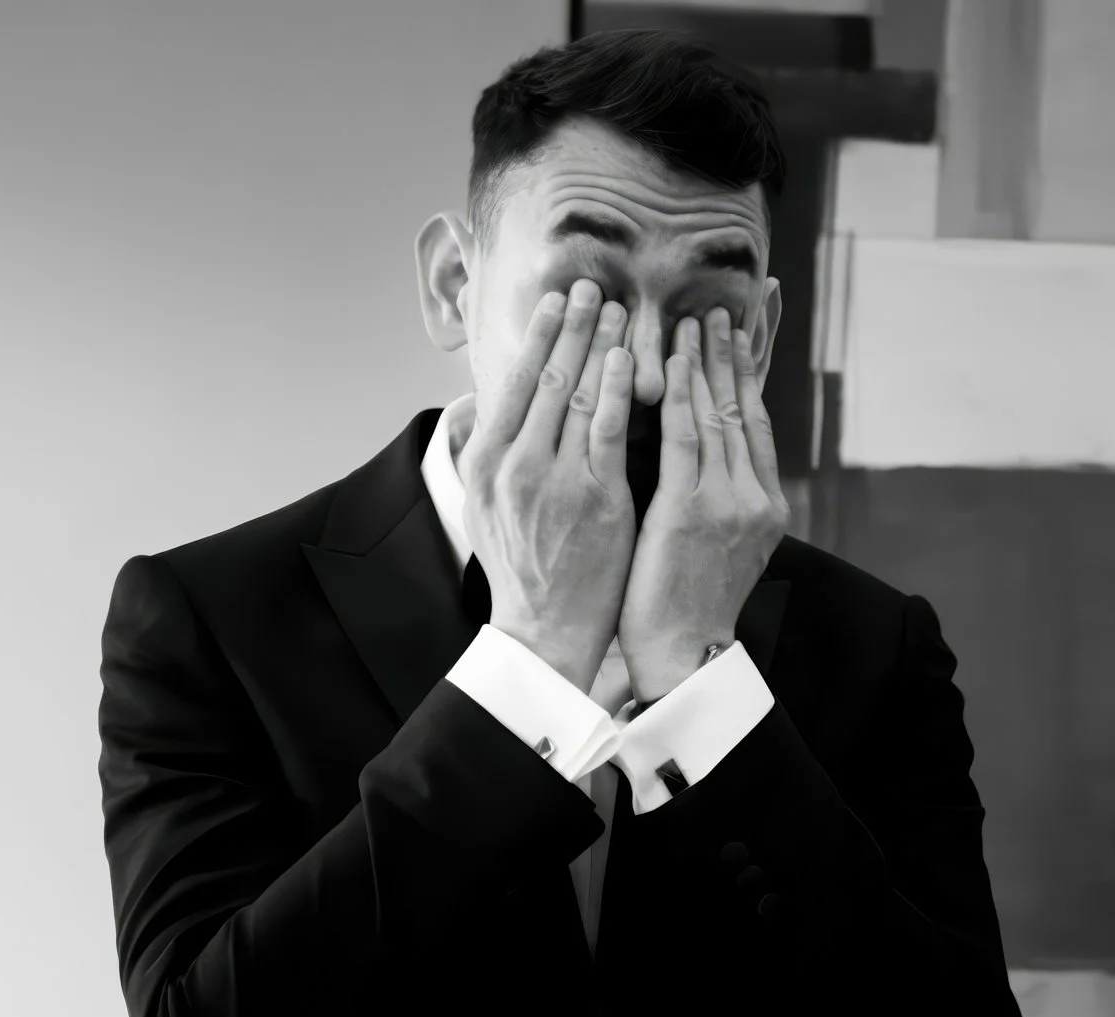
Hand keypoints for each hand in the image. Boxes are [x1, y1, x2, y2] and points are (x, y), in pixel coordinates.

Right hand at [461, 281, 635, 691]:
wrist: (545, 631)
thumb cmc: (524, 572)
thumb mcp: (487, 510)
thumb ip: (492, 455)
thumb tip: (493, 407)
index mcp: (485, 464)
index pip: (511, 382)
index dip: (537, 336)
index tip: (555, 303)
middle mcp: (513, 465)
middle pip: (544, 376)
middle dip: (570, 325)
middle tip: (591, 286)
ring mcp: (555, 481)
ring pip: (576, 393)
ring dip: (599, 343)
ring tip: (618, 309)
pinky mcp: (596, 499)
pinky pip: (607, 428)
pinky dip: (616, 386)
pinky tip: (629, 358)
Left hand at [618, 305, 789, 701]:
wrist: (684, 657)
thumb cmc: (689, 609)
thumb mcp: (723, 551)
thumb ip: (724, 504)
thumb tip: (713, 466)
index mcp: (766, 508)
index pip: (757, 425)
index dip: (749, 376)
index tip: (742, 335)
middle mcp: (755, 498)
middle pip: (743, 409)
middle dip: (731, 355)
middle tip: (719, 309)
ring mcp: (727, 502)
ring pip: (717, 413)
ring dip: (704, 361)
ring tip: (693, 319)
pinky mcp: (691, 508)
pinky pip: (684, 434)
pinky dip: (679, 392)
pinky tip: (671, 358)